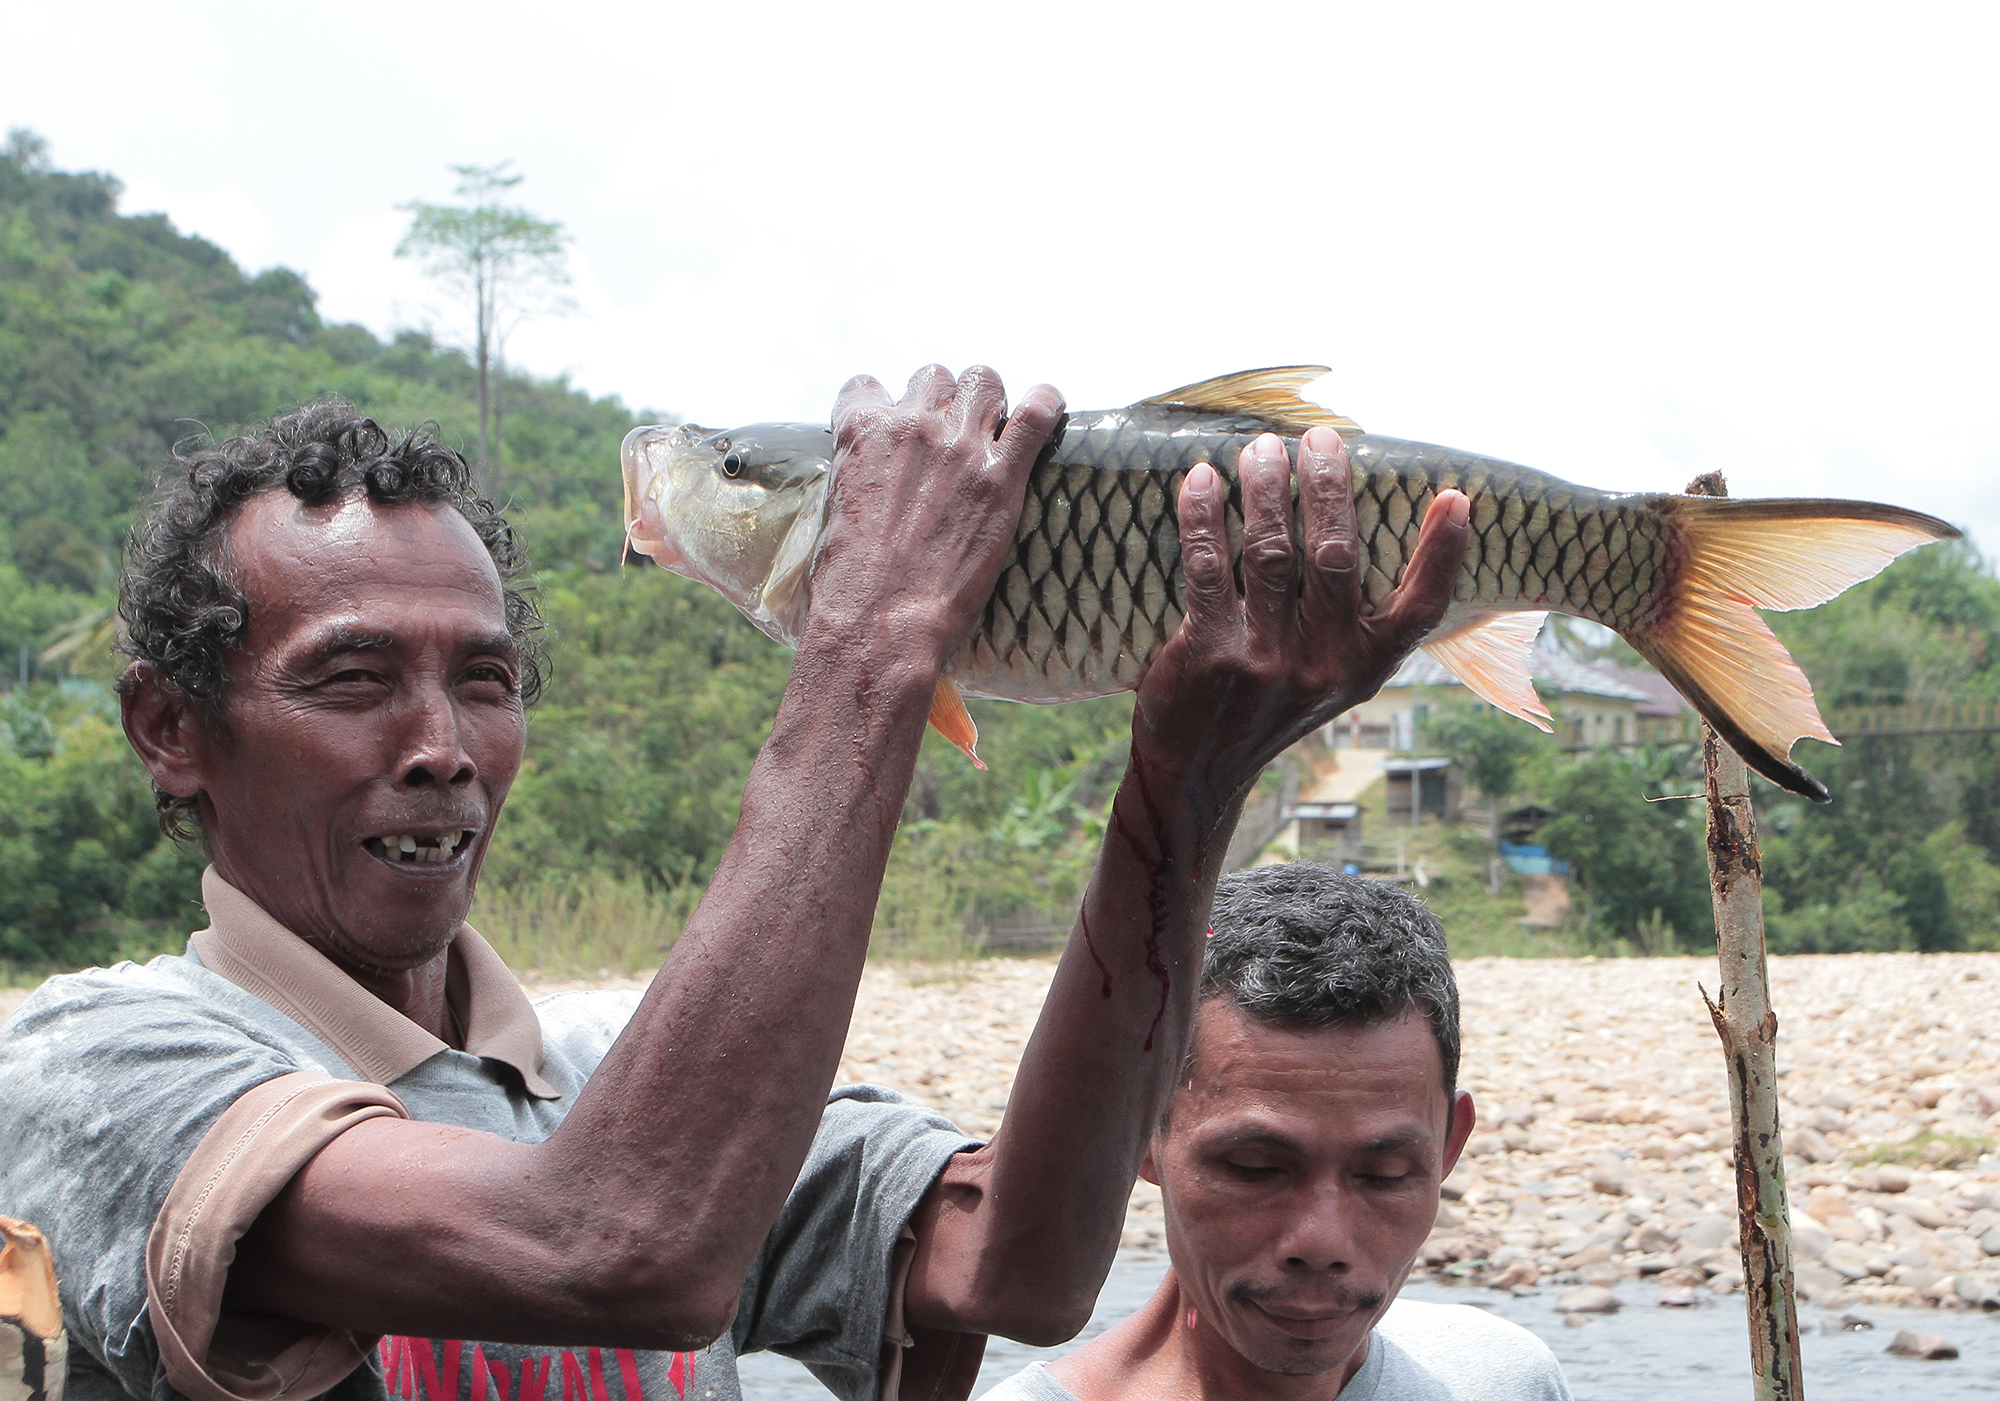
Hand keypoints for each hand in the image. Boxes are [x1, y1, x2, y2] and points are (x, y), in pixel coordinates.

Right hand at [807, 365, 1064, 663]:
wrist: (881, 620)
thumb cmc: (851, 582)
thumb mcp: (836, 511)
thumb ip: (858, 476)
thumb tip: (876, 483)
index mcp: (861, 432)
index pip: (867, 386)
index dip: (885, 405)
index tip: (896, 424)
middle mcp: (910, 426)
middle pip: (935, 377)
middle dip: (943, 401)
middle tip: (951, 437)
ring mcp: (958, 447)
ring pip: (983, 382)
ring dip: (988, 402)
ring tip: (994, 429)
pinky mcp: (999, 475)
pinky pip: (1036, 415)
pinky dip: (1046, 405)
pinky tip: (1048, 408)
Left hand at [1131, 426, 1468, 821]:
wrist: (1198, 769)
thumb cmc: (1270, 701)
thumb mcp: (1330, 675)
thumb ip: (1352, 617)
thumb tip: (1365, 521)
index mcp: (1365, 665)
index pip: (1422, 608)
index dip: (1443, 553)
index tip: (1456, 497)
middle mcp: (1323, 664)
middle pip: (1336, 556)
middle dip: (1329, 486)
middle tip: (1322, 438)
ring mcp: (1265, 660)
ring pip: (1272, 552)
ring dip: (1265, 489)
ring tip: (1262, 448)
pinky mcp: (1210, 651)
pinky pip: (1209, 566)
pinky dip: (1204, 515)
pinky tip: (1202, 481)